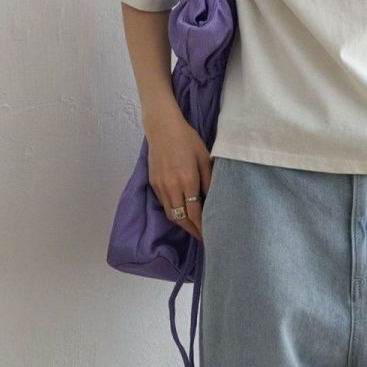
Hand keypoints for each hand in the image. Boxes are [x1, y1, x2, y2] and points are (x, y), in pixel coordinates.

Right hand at [144, 111, 211, 242]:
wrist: (162, 128)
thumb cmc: (188, 140)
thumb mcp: (205, 158)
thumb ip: (209, 181)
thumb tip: (213, 201)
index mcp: (188, 181)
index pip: (195, 213)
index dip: (203, 227)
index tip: (211, 235)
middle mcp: (172, 186)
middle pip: (182, 218)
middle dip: (193, 231)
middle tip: (203, 238)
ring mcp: (160, 186)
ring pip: (171, 214)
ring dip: (182, 224)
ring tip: (193, 229)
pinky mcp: (153, 183)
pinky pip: (164, 204)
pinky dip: (173, 211)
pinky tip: (182, 212)